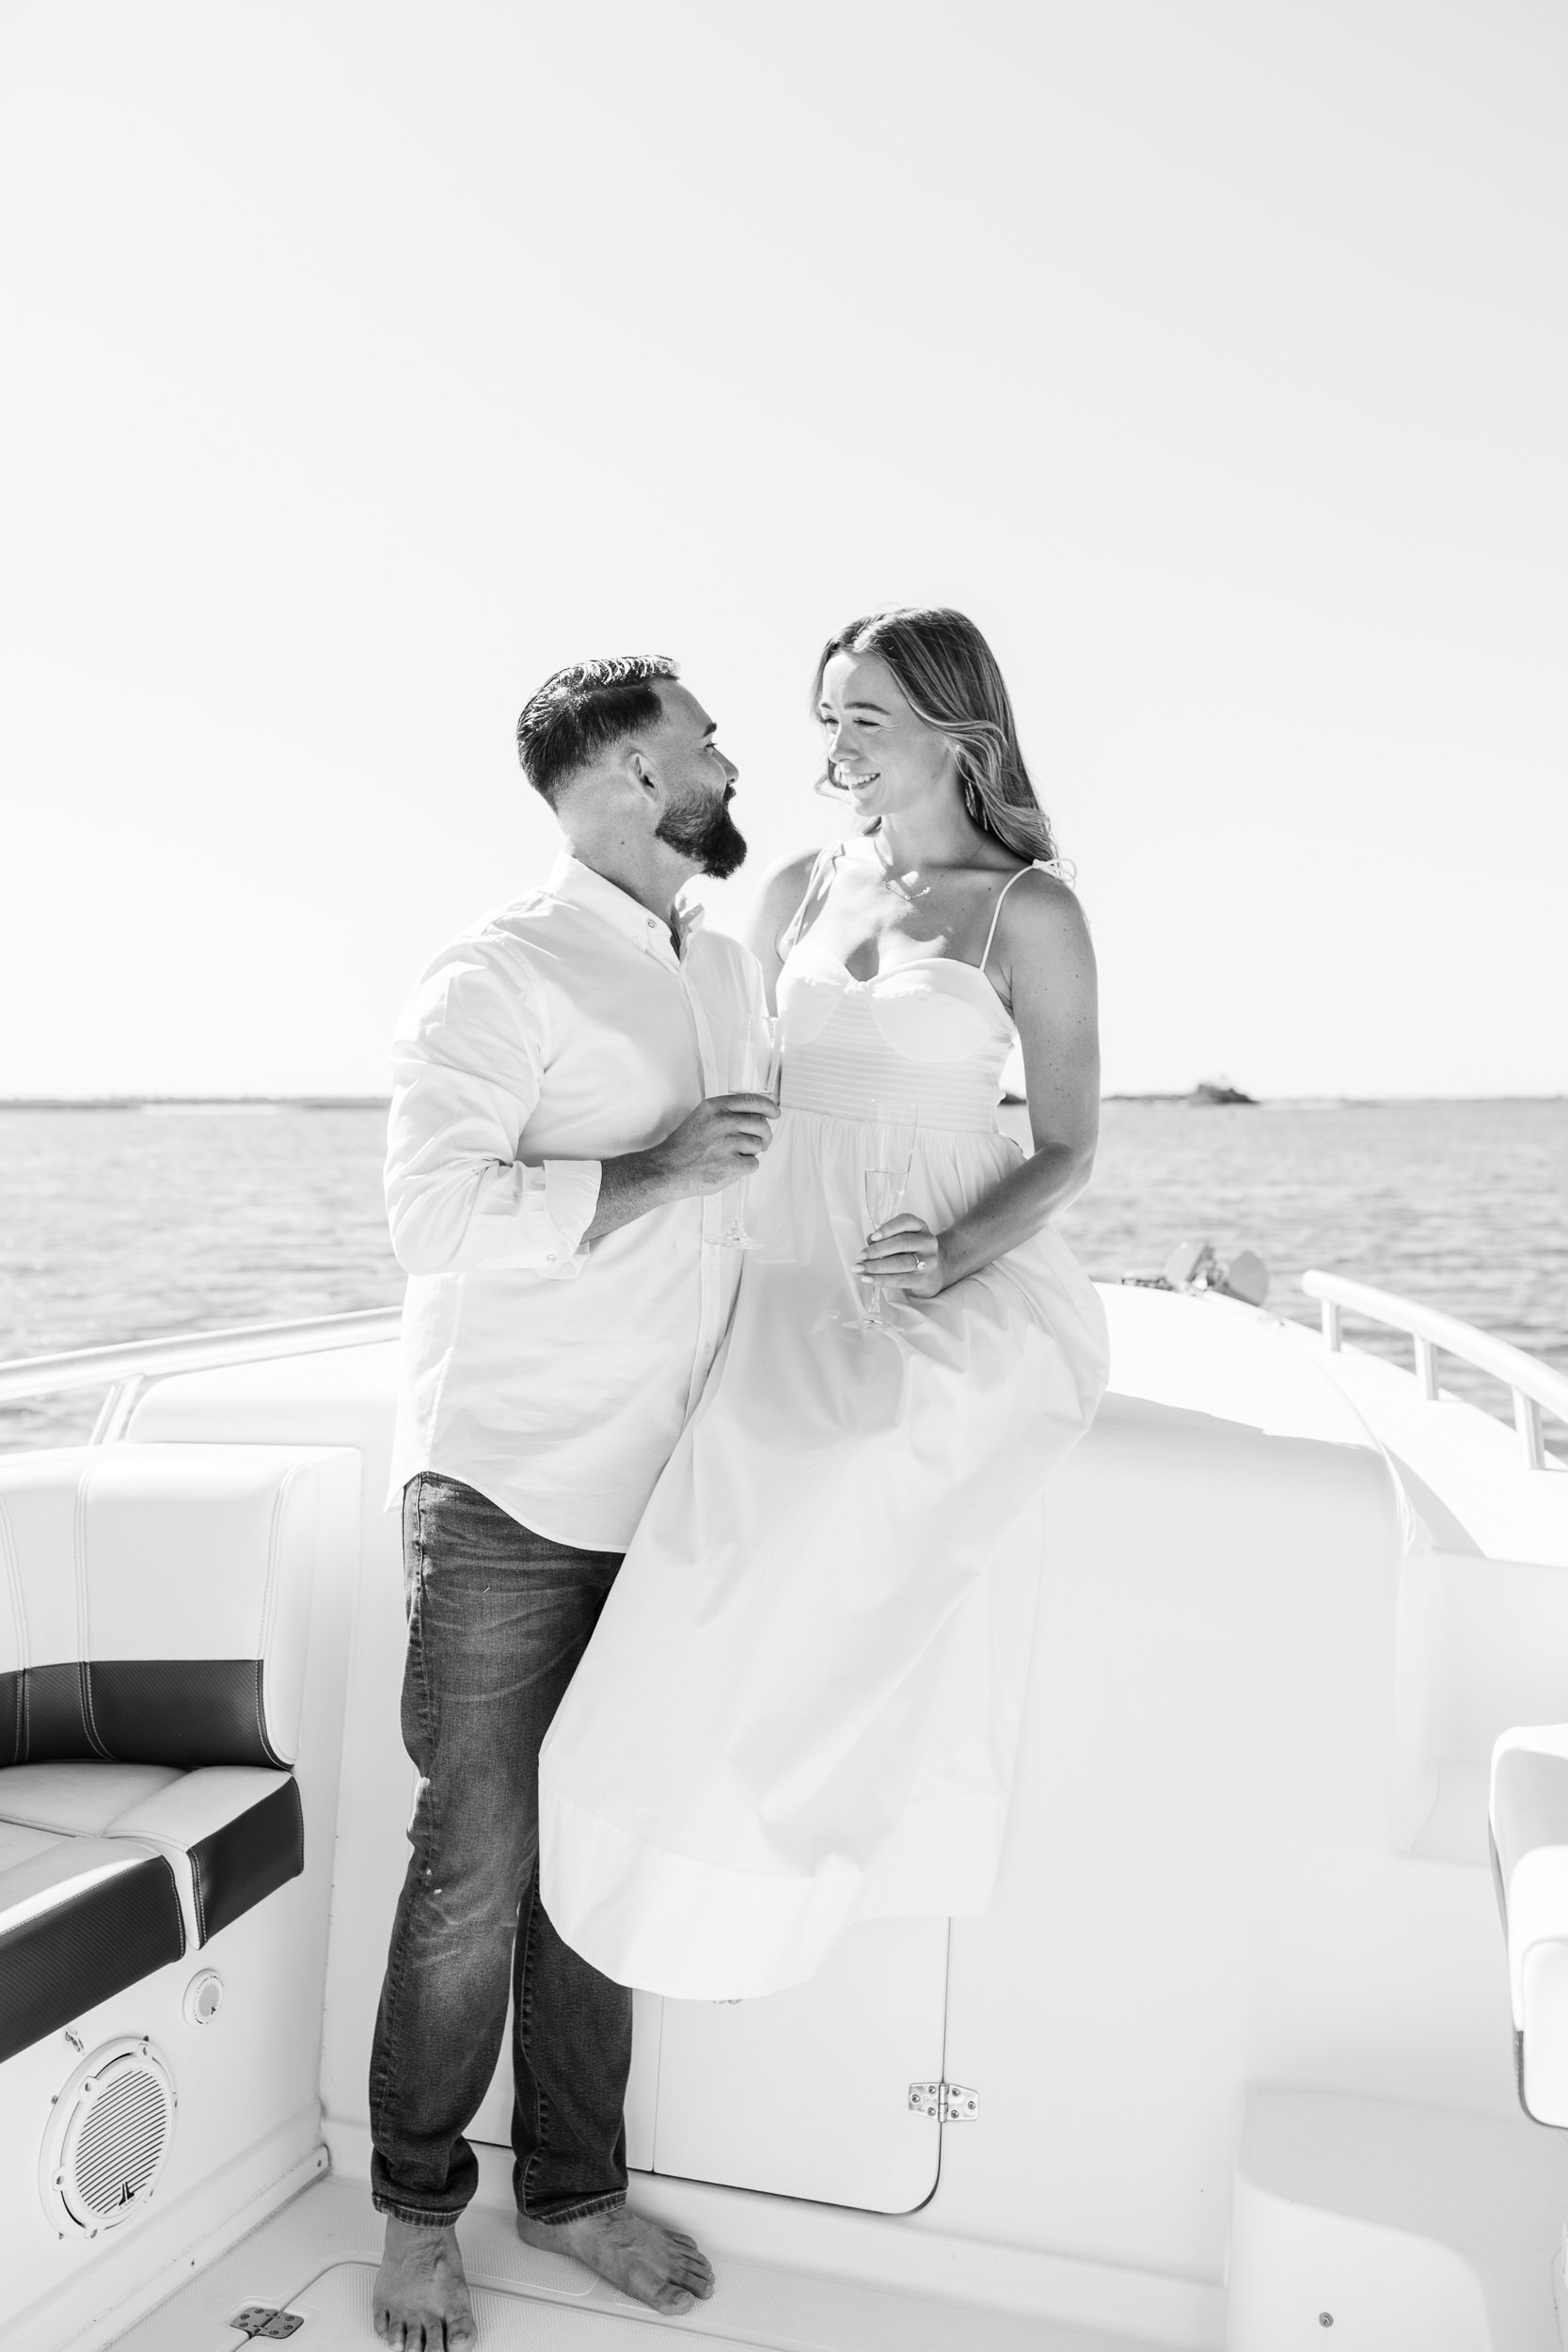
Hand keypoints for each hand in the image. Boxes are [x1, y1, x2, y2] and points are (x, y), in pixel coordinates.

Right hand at [651, 1093, 778, 1197]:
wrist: (667, 1169)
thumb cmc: (684, 1147)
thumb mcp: (702, 1118)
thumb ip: (725, 1114)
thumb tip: (754, 1117)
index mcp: (716, 1107)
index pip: (752, 1101)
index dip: (769, 1107)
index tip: (775, 1112)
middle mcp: (723, 1121)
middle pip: (761, 1124)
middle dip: (764, 1135)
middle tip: (761, 1143)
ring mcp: (728, 1143)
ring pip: (758, 1145)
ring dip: (750, 1152)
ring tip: (732, 1156)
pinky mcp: (732, 1164)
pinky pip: (753, 1164)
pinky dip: (745, 1168)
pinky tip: (730, 1167)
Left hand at [856, 1213, 945, 1297]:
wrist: (935, 1272)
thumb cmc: (912, 1252)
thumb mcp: (902, 1240)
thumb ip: (886, 1238)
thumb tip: (869, 1241)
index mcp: (920, 1227)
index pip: (906, 1221)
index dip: (889, 1228)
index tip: (873, 1236)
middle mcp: (927, 1242)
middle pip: (902, 1243)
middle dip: (877, 1250)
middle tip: (860, 1257)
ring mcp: (928, 1261)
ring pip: (900, 1263)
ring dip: (876, 1266)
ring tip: (860, 1269)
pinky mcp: (923, 1279)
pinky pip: (900, 1280)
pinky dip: (882, 1279)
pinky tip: (868, 1279)